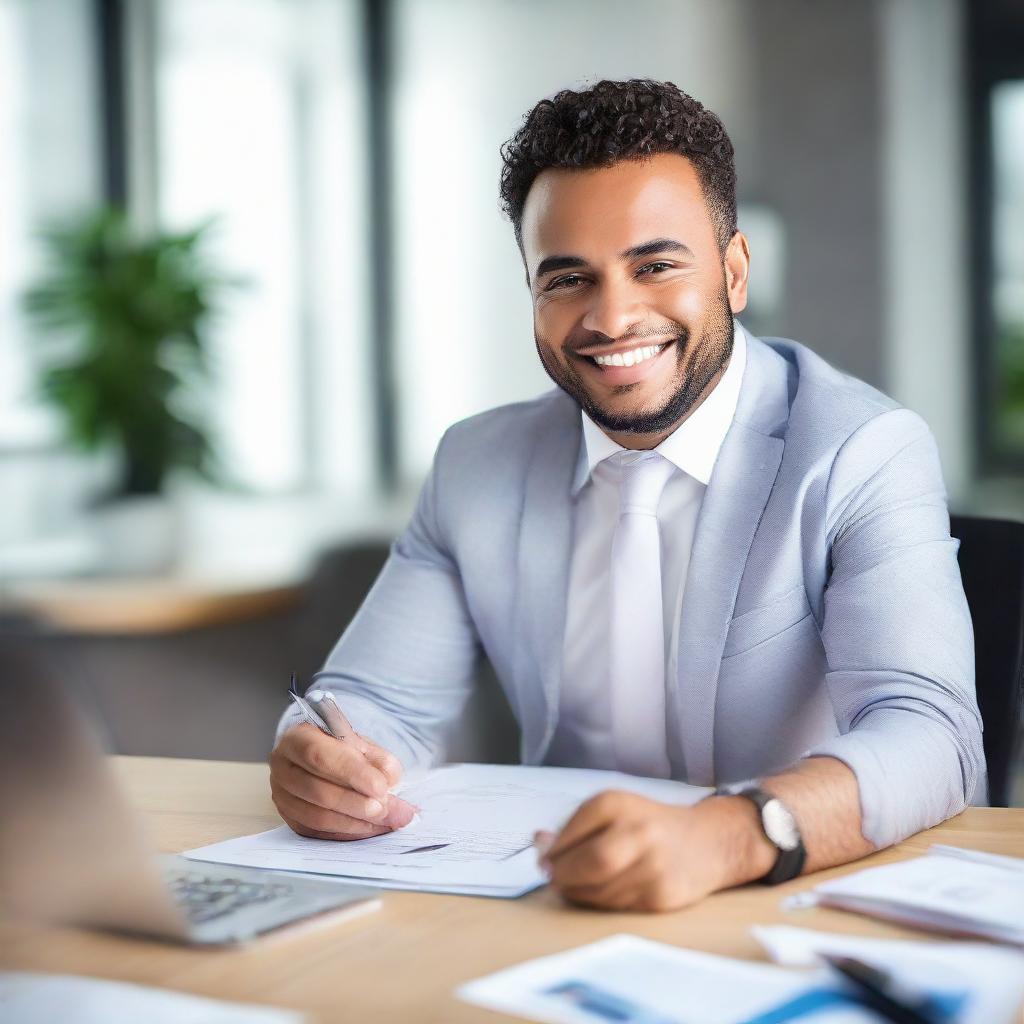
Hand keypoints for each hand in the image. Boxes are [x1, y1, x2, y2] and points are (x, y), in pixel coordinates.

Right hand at [270, 722, 416, 839]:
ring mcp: (282, 796)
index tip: (381, 788)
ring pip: (316, 816)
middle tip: (385, 809)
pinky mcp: (290, 818)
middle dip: (356, 803)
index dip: (352, 774)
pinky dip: (347, 832)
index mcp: (297, 738)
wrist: (322, 758)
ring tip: (384, 820)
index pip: (320, 756)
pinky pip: (317, 832)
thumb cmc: (341, 748)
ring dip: (354, 822)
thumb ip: (377, 758)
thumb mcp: (361, 743)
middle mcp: (283, 767)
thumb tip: (390, 779)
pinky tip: (369, 829)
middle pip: (317, 790)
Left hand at [536, 791, 772, 911]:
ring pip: (599, 891)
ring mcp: (653, 865)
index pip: (572, 831)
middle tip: (554, 878)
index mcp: (618, 803)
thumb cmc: (648, 824)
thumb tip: (539, 844)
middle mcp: (639, 830)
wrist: (706, 842)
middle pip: (589, 863)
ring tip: (577, 885)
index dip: (552, 852)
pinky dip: (600, 903)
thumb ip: (574, 826)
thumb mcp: (612, 810)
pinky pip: (617, 906)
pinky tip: (602, 892)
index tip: (544, 859)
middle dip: (563, 876)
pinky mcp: (662, 896)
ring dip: (579, 893)